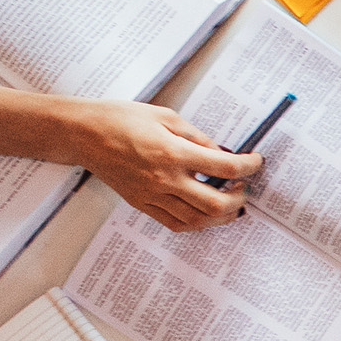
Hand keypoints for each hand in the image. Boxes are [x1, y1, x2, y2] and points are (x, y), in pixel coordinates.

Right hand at [79, 103, 261, 230]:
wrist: (84, 134)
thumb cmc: (121, 118)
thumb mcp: (166, 117)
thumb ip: (197, 137)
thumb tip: (219, 153)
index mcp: (173, 152)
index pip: (224, 167)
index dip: (248, 166)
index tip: (255, 162)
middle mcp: (164, 179)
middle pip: (215, 203)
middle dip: (239, 198)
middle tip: (244, 187)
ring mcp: (151, 195)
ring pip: (196, 220)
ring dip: (220, 216)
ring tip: (231, 204)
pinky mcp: (141, 204)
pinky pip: (174, 223)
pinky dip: (195, 222)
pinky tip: (204, 214)